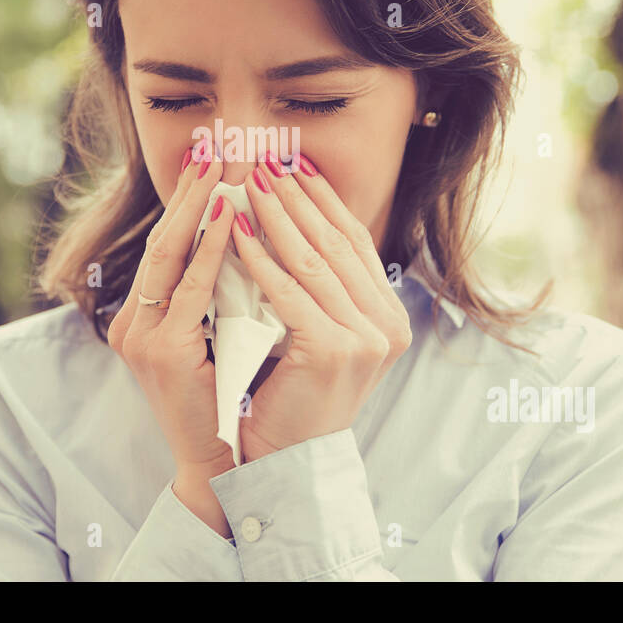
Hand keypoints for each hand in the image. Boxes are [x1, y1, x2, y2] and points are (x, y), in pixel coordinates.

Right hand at [107, 142, 237, 479]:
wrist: (220, 465)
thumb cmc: (229, 402)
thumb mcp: (218, 336)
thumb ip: (221, 294)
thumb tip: (250, 238)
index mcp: (145, 317)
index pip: (168, 243)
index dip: (188, 198)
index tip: (213, 156)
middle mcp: (133, 321)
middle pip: (162, 237)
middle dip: (190, 188)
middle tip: (217, 142)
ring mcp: (140, 335)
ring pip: (168, 254)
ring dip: (198, 205)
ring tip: (222, 164)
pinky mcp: (159, 351)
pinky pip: (189, 289)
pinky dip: (209, 249)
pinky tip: (229, 218)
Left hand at [230, 151, 413, 462]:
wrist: (284, 461)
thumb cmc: (289, 396)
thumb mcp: (314, 332)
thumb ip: (317, 286)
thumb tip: (293, 217)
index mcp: (388, 317)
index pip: (354, 242)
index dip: (323, 200)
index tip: (293, 164)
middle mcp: (387, 325)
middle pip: (336, 243)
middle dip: (298, 197)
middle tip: (266, 160)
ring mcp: (366, 339)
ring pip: (314, 261)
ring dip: (277, 216)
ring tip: (248, 183)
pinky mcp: (333, 350)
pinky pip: (289, 292)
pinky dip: (260, 259)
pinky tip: (234, 233)